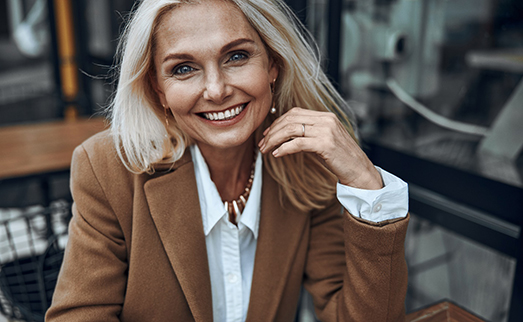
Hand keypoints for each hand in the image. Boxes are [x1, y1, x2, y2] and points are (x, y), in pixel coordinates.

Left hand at [258, 107, 382, 189]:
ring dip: (274, 140)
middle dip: (272, 132)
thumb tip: (285, 136)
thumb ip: (308, 134)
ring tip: (266, 150)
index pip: (295, 113)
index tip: (267, 134)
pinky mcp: (325, 144)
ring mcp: (327, 131)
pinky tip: (277, 154)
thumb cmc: (341, 159)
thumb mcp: (323, 141)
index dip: (277, 122)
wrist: (359, 171)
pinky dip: (284, 148)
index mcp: (326, 116)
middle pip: (290, 119)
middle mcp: (326, 120)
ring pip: (291, 130)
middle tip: (262, 144)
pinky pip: (298, 143)